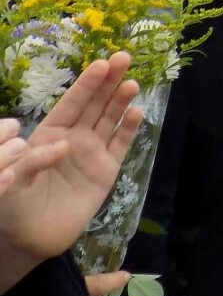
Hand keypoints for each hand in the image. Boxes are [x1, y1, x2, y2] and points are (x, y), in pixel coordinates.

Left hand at [0, 55, 141, 290]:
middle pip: (95, 104)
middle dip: (109, 81)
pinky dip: (129, 129)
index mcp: (49, 134)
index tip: (100, 64)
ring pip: (110, 120)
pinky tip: (136, 113)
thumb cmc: (13, 204)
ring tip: (132, 83)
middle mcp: (74, 138)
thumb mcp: (12, 178)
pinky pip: (120, 146)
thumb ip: (34, 159)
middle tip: (123, 58)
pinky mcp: (106, 172)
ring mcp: (92, 153)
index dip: (86, 84)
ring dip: (121, 101)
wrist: (29, 237)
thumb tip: (65, 145)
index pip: (72, 103)